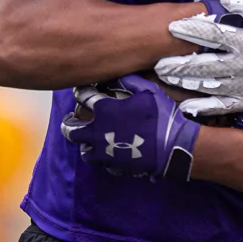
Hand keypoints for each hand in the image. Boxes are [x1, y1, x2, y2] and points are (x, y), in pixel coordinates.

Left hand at [59, 76, 199, 179]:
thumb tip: (118, 75)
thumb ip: (130, 81)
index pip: (82, 97)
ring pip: (84, 151)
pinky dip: (102, 159)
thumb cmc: (161, 117)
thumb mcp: (149, 91)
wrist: (173, 147)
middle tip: (72, 121)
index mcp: (104, 110)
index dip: (81, 92)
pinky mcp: (114, 166)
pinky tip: (108, 155)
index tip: (81, 92)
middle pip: (71, 129)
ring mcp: (104, 152)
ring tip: (89, 141)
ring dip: (85, 145)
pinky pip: (101, 165)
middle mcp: (98, 131)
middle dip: (69, 124)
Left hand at [155, 0, 242, 117]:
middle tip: (157, 62)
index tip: (171, 28)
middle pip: (204, 64)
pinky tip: (185, 106)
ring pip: (209, 85)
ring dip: (185, 83)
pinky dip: (202, 107)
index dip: (191, 30)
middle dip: (179, 63)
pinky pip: (222, 106)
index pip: (213, 34)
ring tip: (165, 79)